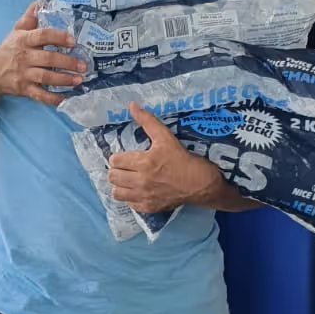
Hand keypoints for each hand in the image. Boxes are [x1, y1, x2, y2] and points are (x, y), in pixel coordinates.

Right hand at [0, 4, 87, 107]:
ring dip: (64, 80)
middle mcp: (24, 57)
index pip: (43, 36)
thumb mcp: (18, 30)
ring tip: (79, 80)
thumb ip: (31, 15)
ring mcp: (24, 75)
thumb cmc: (9, 49)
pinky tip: (65, 97)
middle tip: (83, 65)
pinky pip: (40, 95)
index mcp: (24, 40)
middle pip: (48, 59)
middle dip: (67, 62)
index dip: (59, 37)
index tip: (73, 41)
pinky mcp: (24, 89)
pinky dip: (52, 98)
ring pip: (46, 78)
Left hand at [107, 103, 226, 213]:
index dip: (118, 157)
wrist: (201, 184)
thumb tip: (132, 105)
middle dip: (117, 170)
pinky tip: (139, 190)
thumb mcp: (166, 137)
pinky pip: (129, 204)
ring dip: (120, 185)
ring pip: (116, 193)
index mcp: (143, 162)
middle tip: (126, 167)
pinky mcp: (149, 208)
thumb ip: (147, 121)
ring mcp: (144, 196)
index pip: (114, 161)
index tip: (126, 157)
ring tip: (129, 180)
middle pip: (112, 177)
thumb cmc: (184, 159)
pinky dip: (131, 197)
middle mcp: (141, 181)